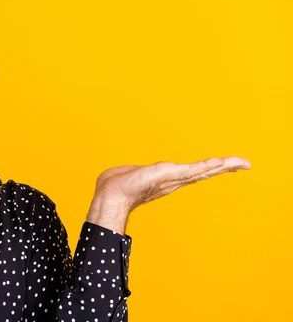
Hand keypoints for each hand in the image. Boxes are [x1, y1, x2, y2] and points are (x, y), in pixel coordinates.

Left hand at [86, 156, 251, 233]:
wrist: (112, 194)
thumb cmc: (117, 185)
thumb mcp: (133, 175)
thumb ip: (138, 174)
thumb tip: (130, 174)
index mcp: (167, 179)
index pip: (193, 172)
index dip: (209, 169)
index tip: (225, 165)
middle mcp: (173, 181)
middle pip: (203, 172)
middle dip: (225, 168)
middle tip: (245, 164)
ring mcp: (172, 179)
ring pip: (202, 171)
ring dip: (222, 166)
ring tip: (240, 162)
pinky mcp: (168, 176)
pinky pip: (190, 170)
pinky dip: (206, 167)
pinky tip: (220, 163)